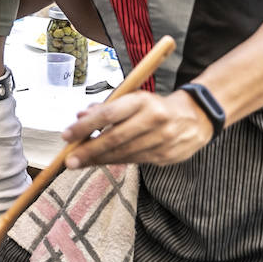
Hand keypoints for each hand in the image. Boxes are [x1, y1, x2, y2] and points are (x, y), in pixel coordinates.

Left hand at [62, 89, 214, 168]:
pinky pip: (134, 161)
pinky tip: (100, 162)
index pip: (108, 115)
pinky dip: (115, 162)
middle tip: (69, 160)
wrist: (196, 117)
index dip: (85, 127)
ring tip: (80, 163)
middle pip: (114, 138)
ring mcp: (162, 140)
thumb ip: (105, 108)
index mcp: (142, 101)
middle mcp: (153, 120)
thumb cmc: (153, 106)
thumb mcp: (132, 99)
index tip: (66, 136)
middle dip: (88, 151)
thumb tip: (79, 116)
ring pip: (124, 153)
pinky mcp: (166, 156)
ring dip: (98, 160)